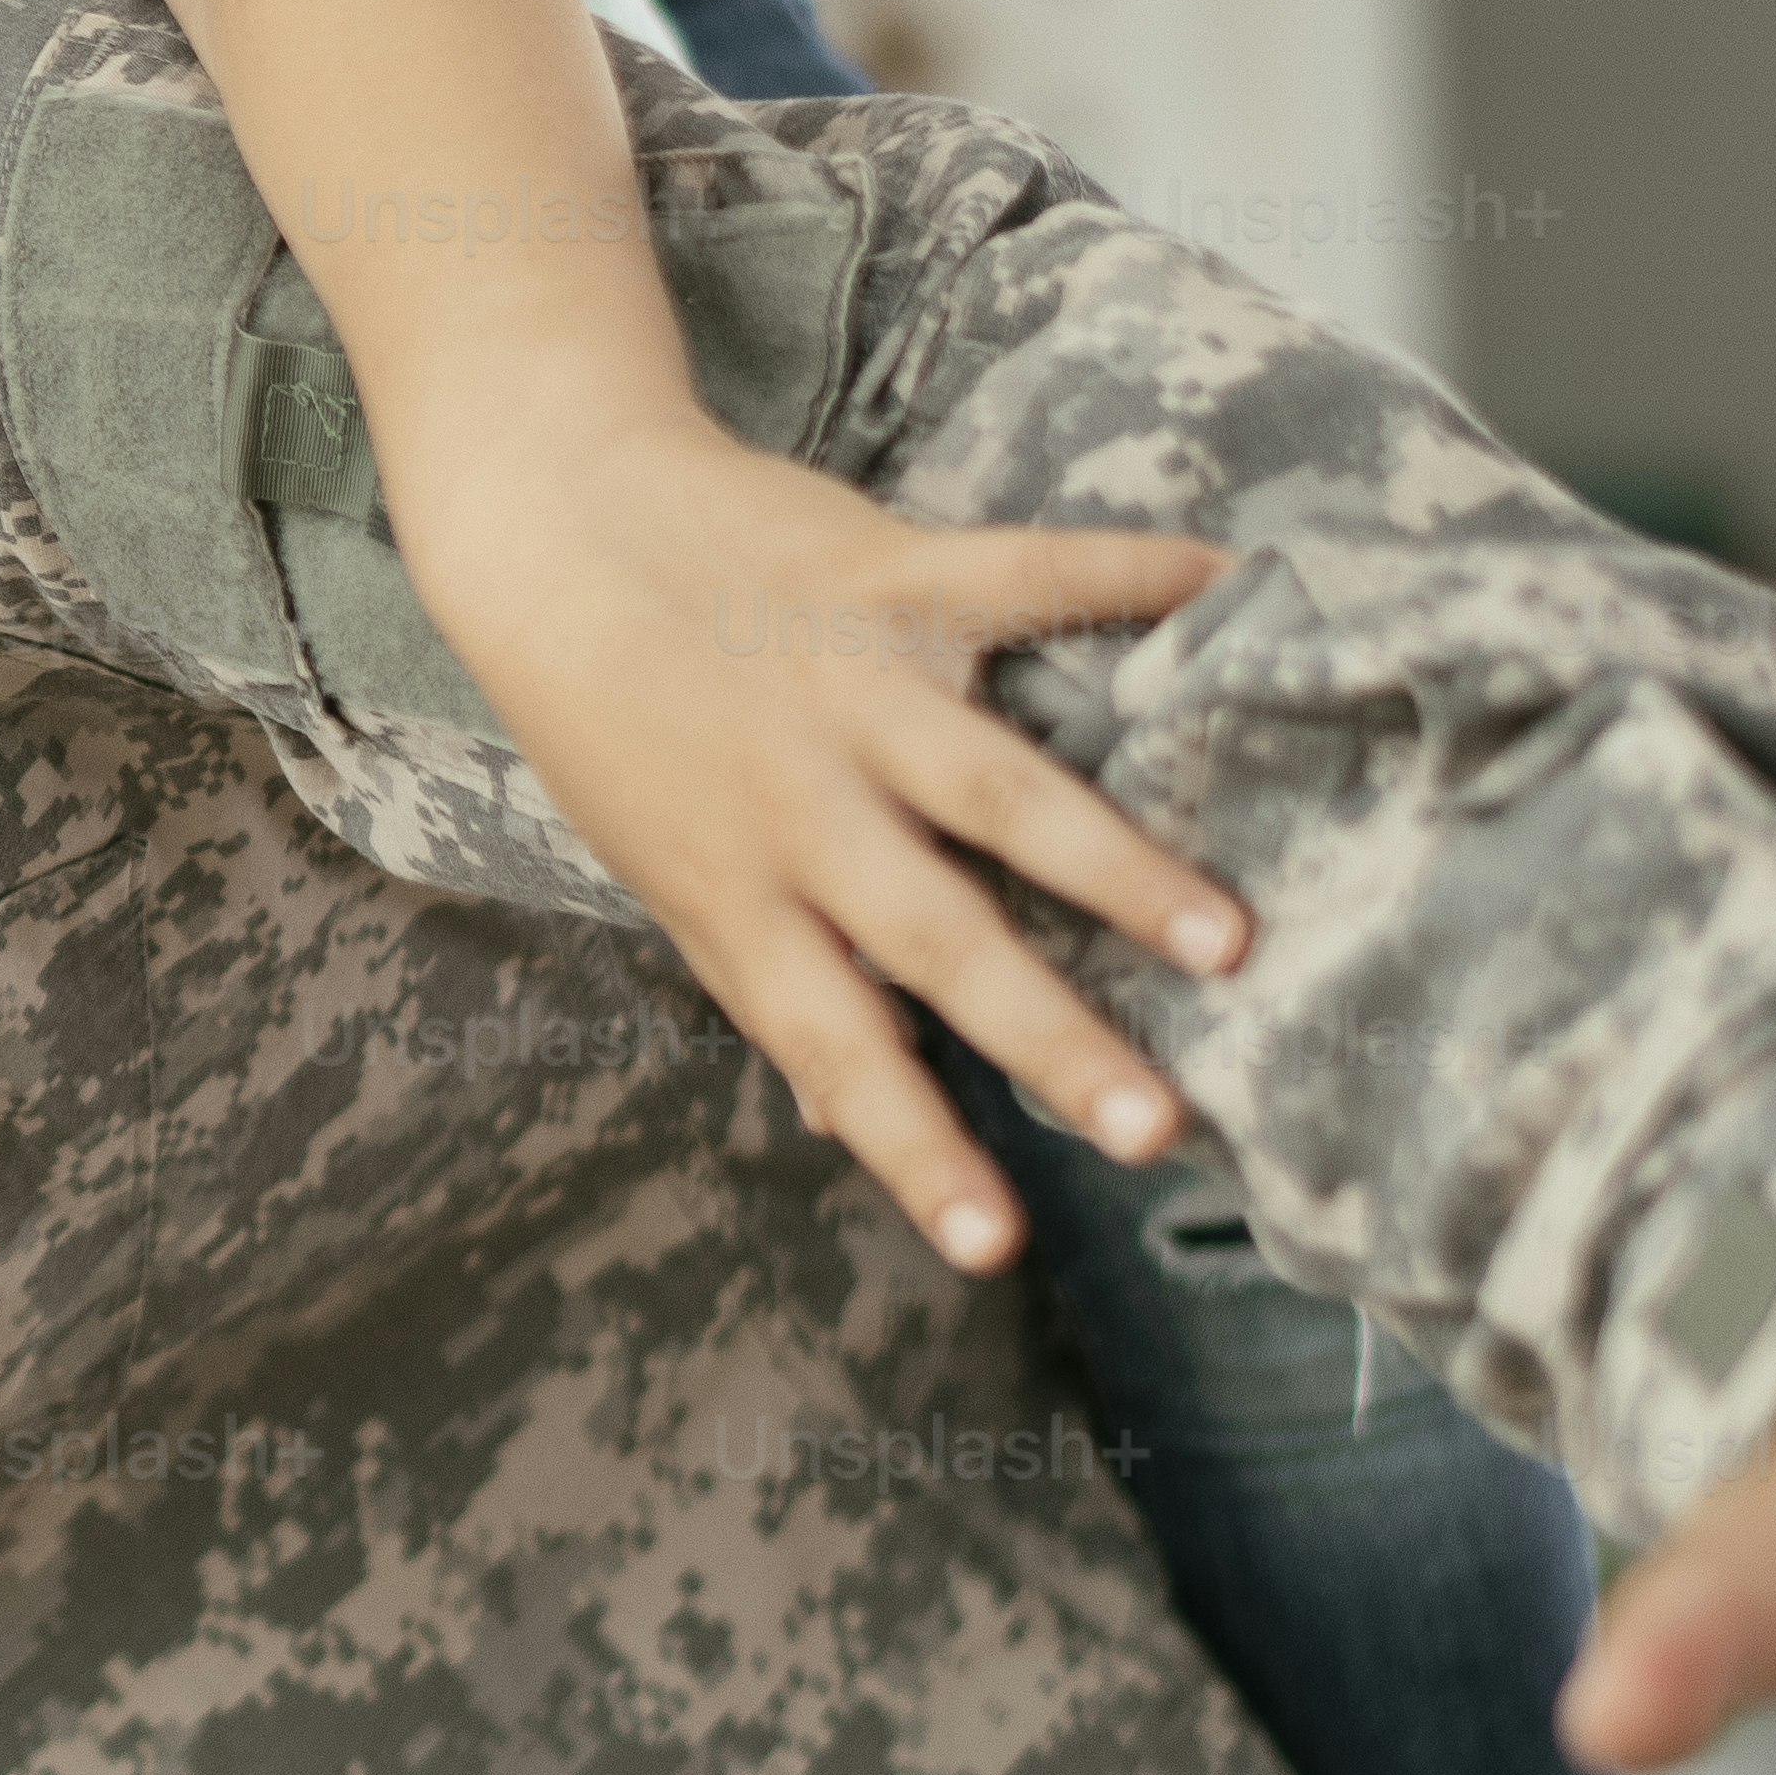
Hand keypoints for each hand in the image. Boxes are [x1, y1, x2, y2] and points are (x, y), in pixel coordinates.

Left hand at [404, 413, 1247, 1271]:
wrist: (546, 528)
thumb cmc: (616, 724)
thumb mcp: (664, 872)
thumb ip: (764, 975)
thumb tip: (837, 1114)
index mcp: (742, 897)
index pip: (835, 1050)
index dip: (911, 1149)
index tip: (995, 1246)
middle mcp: (799, 811)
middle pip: (937, 941)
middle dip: (1048, 1038)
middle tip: (1156, 1126)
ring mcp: (849, 695)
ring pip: (997, 793)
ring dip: (1115, 867)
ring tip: (1223, 939)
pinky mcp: (889, 579)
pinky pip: (1027, 579)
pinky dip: (1130, 576)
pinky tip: (1229, 583)